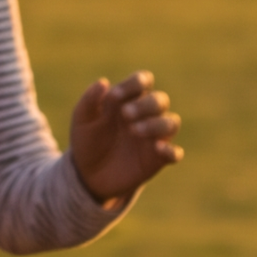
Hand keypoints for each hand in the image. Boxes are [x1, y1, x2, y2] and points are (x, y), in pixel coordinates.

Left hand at [71, 69, 183, 206]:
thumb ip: (89, 100)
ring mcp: (154, 137)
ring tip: (134, 130)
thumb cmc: (87, 141)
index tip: (114, 97)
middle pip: (160, 100)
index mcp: (129, 100)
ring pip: (171, 122)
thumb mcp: (82, 120)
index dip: (133, 84)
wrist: (88, 175)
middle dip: (145, 104)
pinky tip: (157, 148)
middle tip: (125, 114)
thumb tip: (104, 82)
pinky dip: (171, 150)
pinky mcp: (158, 159)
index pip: (143, 81)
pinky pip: (175, 152)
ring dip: (156, 123)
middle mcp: (146, 115)